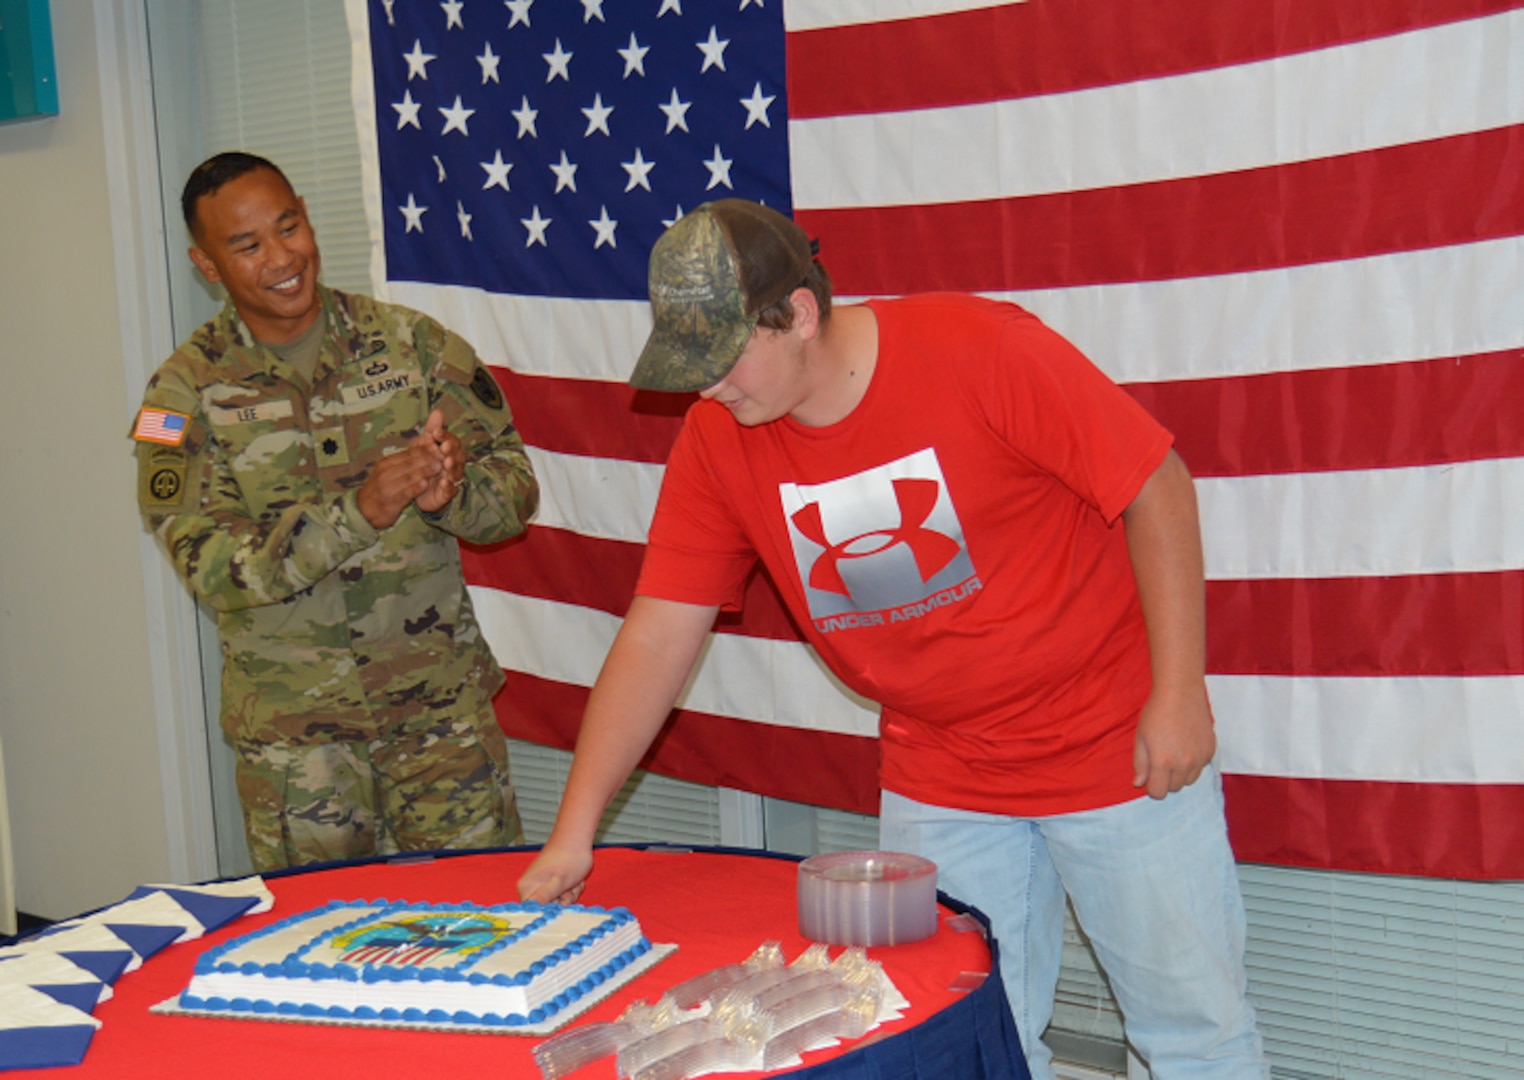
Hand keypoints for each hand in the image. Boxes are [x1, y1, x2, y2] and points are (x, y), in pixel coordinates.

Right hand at [356, 443, 443, 528]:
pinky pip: (404, 493)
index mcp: (386, 463)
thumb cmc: (380, 489)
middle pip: (409, 463)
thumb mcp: (388, 472)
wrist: (364, 510)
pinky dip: (415, 488)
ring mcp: (387, 487)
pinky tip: (425, 485)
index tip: (438, 446)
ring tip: (439, 467)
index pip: (408, 453)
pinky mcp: (390, 501)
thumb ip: (403, 462)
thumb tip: (423, 449)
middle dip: (427, 458)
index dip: (424, 449)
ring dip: (424, 471)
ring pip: (408, 476)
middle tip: (443, 455)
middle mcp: (385, 473)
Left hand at [413, 409, 465, 513]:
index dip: (445, 436)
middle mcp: (455, 463)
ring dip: (452, 467)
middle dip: (452, 451)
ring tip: (446, 463)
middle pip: (458, 455)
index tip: (435, 432)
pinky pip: (451, 490)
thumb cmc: (424, 461)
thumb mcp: (424, 443)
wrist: (417, 485)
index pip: (452, 440)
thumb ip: (433, 429)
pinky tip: (444, 483)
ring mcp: (452, 478)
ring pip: (457, 472)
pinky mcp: (447, 493)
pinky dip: (449, 487)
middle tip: (444, 447)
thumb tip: (438, 411)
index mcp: (450, 449)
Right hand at [518, 843, 593, 904]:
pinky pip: (561, 896)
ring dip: (569, 895)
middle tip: (569, 887)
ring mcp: (541, 885)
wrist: (577, 840)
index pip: (534, 913)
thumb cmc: (569, 858)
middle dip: (562, 901)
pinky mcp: (551, 883)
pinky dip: (570, 890)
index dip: (549, 910)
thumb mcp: (559, 881)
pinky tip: (574, 880)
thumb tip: (530, 910)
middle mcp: (530, 888)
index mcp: (527, 888)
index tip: (560, 899)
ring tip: (573, 881)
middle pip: (546, 909)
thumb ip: (544, 897)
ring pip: (556, 903)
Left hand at [1132, 682, 1216, 798]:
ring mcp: (1200, 758)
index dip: (1152, 786)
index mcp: (1162, 762)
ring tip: (1174, 753)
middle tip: (1161, 759)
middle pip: (1174, 788)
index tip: (1150, 775)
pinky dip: (1193, 763)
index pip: (1158, 793)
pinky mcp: (1211, 750)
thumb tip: (1138, 784)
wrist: (1180, 692)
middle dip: (1166, 779)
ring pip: (1189, 780)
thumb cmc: (1156, 713)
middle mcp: (1183, 763)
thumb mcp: (1140, 738)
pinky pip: (1201, 767)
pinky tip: (1186, 745)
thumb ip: (1140, 764)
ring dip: (1180, 773)